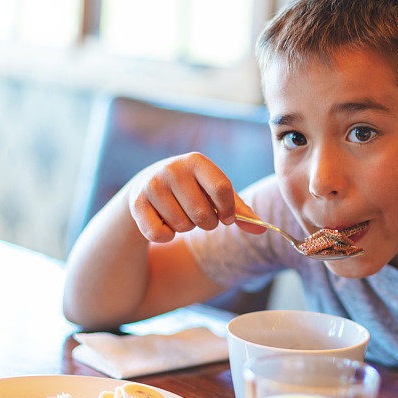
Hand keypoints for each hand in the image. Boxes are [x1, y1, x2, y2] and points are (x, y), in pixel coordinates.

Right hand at [126, 152, 264, 242]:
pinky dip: (166, 236)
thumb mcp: (216, 194)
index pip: (222, 190)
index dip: (228, 211)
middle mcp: (173, 169)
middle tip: (199, 216)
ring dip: (185, 228)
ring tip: (179, 213)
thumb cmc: (192, 191)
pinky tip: (163, 222)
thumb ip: (240, 210)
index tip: (226, 218)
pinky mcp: (136, 203)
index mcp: (197, 161)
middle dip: (206, 223)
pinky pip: (160, 235)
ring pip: (183, 226)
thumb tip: (261, 228)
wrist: (147, 186)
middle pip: (203, 215)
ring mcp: (152, 184)